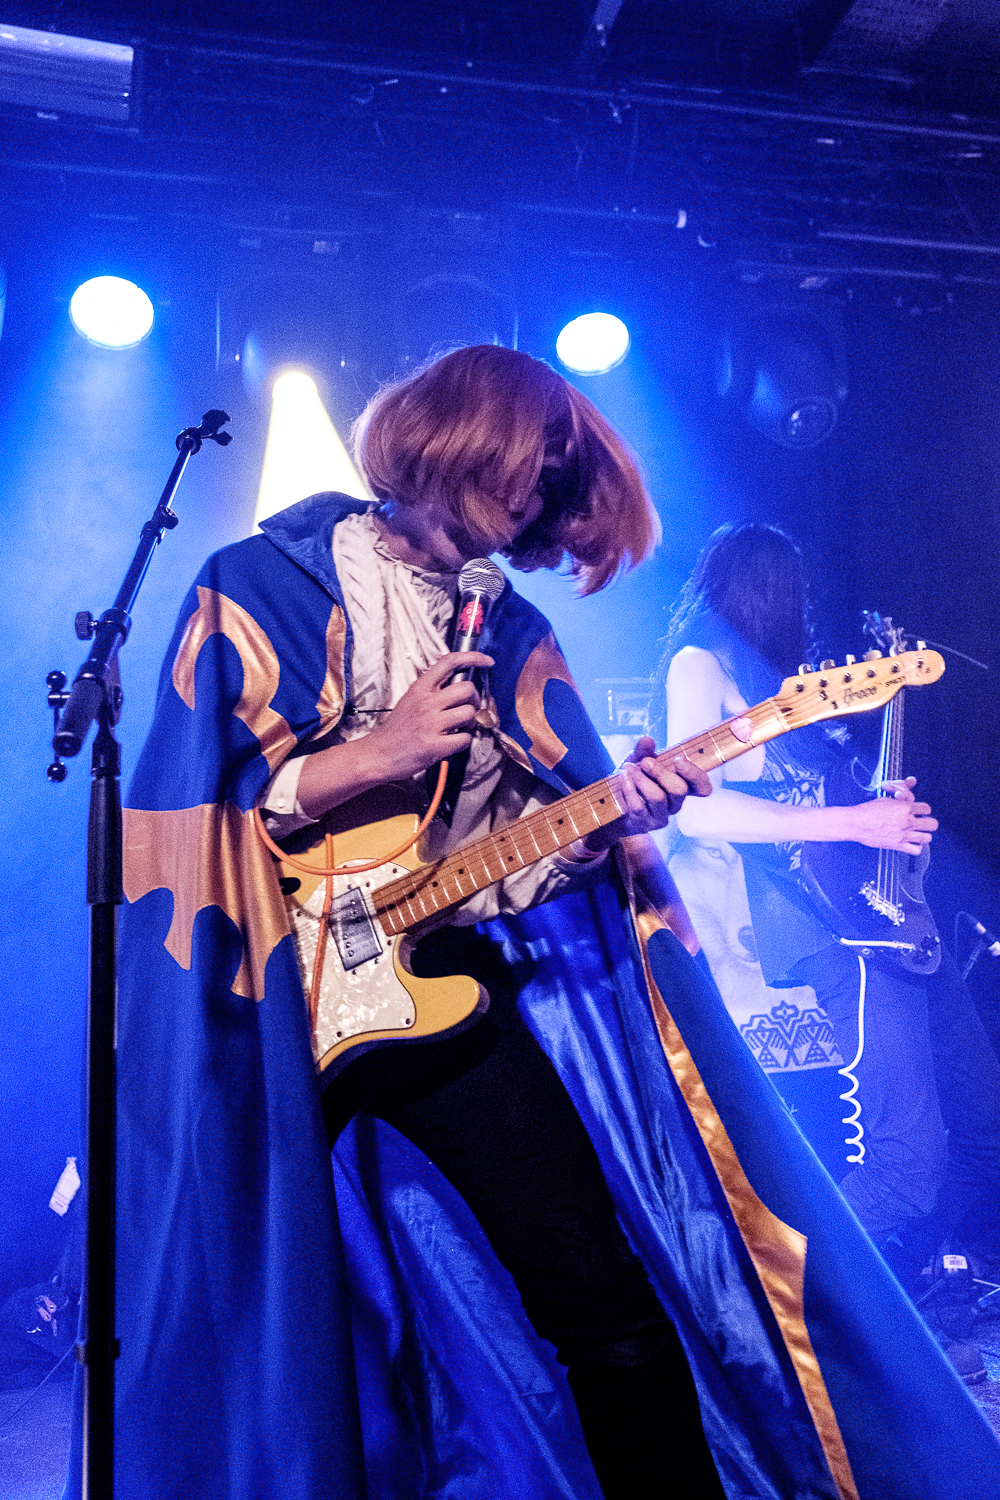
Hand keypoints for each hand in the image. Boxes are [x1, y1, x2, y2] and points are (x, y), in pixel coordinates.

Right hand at [365, 651, 494, 780]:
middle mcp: (426, 702)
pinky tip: (452, 743)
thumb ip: (431, 692)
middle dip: (474, 699)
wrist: (378, 754)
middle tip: (467, 709)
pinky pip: (465, 739)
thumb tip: (459, 689)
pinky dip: (463, 742)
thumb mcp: (410, 700)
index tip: (486, 662)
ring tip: (458, 728)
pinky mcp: (435, 745)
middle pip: (467, 688)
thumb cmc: (396, 730)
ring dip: (470, 723)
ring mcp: (431, 724)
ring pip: (469, 713)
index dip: (473, 658)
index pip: (449, 662)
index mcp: (420, 688)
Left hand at [581, 737, 712, 852]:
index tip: (678, 761)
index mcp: (681, 787)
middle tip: (645, 762)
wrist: (612, 807)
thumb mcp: (637, 763)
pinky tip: (622, 777)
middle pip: (679, 790)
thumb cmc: (632, 782)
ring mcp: (660, 816)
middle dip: (661, 772)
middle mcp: (675, 804)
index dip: (695, 775)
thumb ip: (644, 752)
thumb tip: (648, 741)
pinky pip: (638, 806)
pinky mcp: (644, 824)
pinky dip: (629, 788)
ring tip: (628, 768)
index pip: (702, 787)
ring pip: (658, 797)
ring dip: (642, 779)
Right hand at [847, 777, 936, 855]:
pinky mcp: (898, 845)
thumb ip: (899, 799)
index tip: (920, 812)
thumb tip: (906, 793)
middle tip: (923, 823)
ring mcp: (904, 834)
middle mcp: (908, 821)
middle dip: (929, 823)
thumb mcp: (885, 799)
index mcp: (905, 808)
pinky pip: (916, 850)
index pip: (927, 809)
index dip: (924, 810)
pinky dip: (916, 847)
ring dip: (924, 835)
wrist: (857, 823)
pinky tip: (911, 843)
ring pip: (927, 838)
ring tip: (918, 834)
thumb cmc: (868, 810)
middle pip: (933, 824)